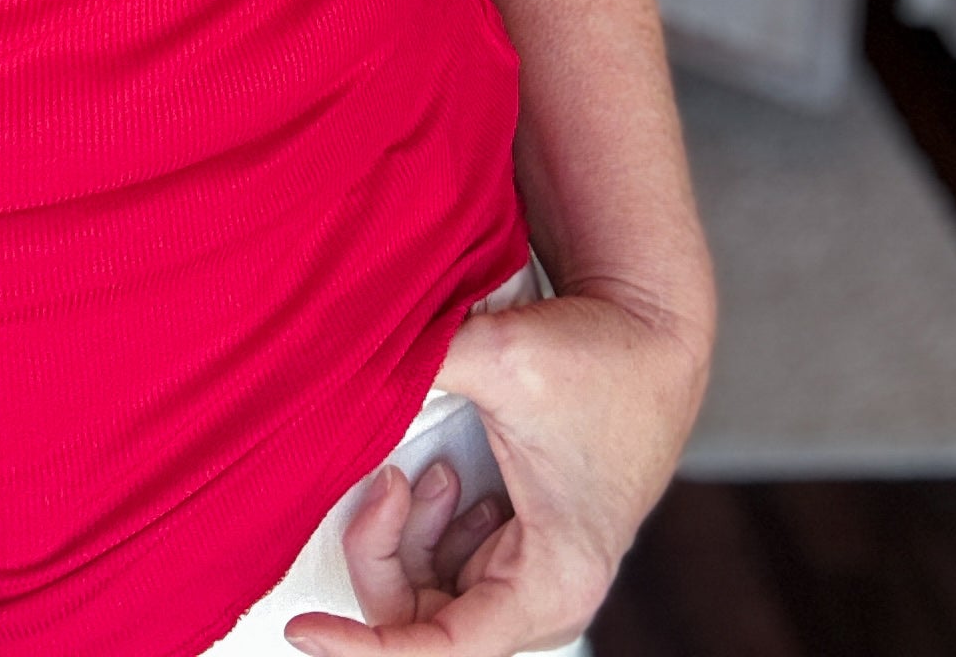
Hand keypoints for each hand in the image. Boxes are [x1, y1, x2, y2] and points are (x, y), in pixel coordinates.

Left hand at [282, 284, 709, 655]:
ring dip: (409, 535)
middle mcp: (546, 596)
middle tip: (386, 480)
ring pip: (432, 595)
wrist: (650, 330)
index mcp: (552, 581)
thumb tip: (342, 370)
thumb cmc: (597, 354)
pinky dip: (431, 525)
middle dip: (384, 552)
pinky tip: (447, 476)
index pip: (441, 650)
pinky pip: (451, 566)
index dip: (364, 646)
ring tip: (432, 471)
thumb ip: (416, 368)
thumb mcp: (498, 356)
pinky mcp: (524, 547)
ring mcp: (533, 575)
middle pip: (425, 620)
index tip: (305, 626)